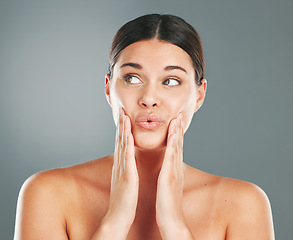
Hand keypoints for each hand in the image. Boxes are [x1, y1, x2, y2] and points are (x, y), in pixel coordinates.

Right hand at [94, 108, 137, 238]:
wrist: (118, 218)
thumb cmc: (123, 201)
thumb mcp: (124, 182)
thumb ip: (124, 171)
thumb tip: (126, 164)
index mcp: (121, 166)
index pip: (121, 143)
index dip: (122, 129)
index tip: (124, 116)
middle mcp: (119, 165)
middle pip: (119, 140)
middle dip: (120, 124)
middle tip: (121, 109)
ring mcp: (122, 169)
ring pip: (122, 145)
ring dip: (122, 129)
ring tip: (124, 115)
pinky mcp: (126, 176)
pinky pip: (127, 157)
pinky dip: (126, 143)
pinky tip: (127, 133)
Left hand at [156, 113, 193, 238]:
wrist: (171, 220)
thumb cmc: (167, 203)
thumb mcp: (168, 185)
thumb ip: (169, 174)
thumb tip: (168, 167)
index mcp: (173, 170)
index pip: (175, 148)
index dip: (176, 134)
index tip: (175, 121)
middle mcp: (176, 168)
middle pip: (178, 145)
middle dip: (178, 129)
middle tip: (179, 114)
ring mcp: (174, 172)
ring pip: (176, 148)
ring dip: (177, 133)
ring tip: (176, 119)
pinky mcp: (170, 178)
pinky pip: (171, 158)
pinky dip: (173, 145)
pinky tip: (173, 135)